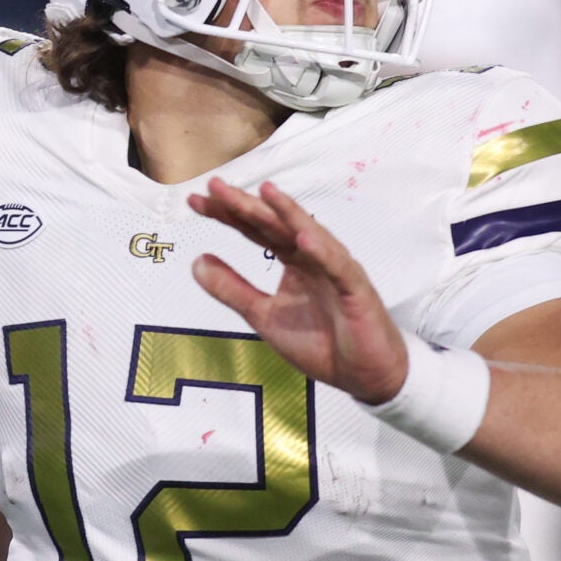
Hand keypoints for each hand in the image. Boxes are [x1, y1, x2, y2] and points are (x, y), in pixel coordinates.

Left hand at [188, 178, 410, 403]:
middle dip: (246, 205)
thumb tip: (197, 262)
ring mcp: (336, 270)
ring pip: (310, 236)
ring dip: (288, 214)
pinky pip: (338, 268)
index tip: (196, 201)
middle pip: (276, 224)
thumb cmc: (323, 343)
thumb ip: (233, 289)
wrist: (363, 375)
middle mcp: (314, 257)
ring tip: (264, 193)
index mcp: (294, 261)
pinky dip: (322, 252)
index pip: (256, 230)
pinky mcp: (356, 291)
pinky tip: (303, 238)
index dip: (227, 214)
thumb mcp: (264, 316)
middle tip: (216, 186)